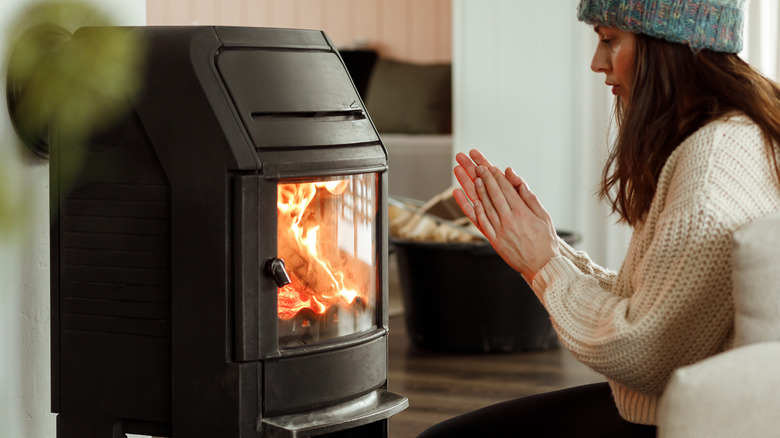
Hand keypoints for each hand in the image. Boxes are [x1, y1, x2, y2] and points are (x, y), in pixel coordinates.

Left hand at [452, 150, 559, 280]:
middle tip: (477, 167)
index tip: (490, 167)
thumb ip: (530, 198)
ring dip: (478, 191)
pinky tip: (472, 201)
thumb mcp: (544, 217)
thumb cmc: (545, 241)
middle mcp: (510, 220)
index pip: (507, 189)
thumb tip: (519, 182)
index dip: (497, 177)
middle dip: (485, 179)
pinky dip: (476, 211)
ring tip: (473, 179)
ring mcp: (501, 231)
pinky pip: (483, 223)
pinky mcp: (495, 241)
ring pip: (486, 206)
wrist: (542, 267)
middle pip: (494, 195)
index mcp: (523, 213)